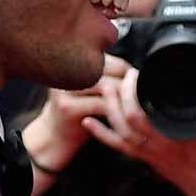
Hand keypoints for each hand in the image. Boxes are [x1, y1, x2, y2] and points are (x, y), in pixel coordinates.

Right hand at [20, 56, 125, 195]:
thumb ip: (104, 78)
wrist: (55, 135)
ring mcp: (64, 90)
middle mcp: (66, 73)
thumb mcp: (90, 89)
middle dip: (125, 81)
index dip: (124, 68)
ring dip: (123, 95)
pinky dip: (116, 109)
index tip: (136, 80)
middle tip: (140, 92)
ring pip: (105, 86)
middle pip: (106, 71)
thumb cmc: (78, 111)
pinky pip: (101, 105)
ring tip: (135, 104)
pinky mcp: (67, 108)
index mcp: (72, 64)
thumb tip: (135, 72)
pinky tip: (124, 115)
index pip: (105, 59)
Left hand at [86, 63, 195, 195]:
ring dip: (109, 109)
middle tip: (123, 75)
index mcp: (177, 135)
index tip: (138, 74)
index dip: (136, 93)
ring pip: (121, 131)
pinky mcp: (145, 158)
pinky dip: (102, 135)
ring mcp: (150, 152)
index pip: (149, 113)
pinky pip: (119, 147)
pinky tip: (89, 123)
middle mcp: (159, 144)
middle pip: (130, 119)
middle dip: (121, 94)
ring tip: (105, 87)